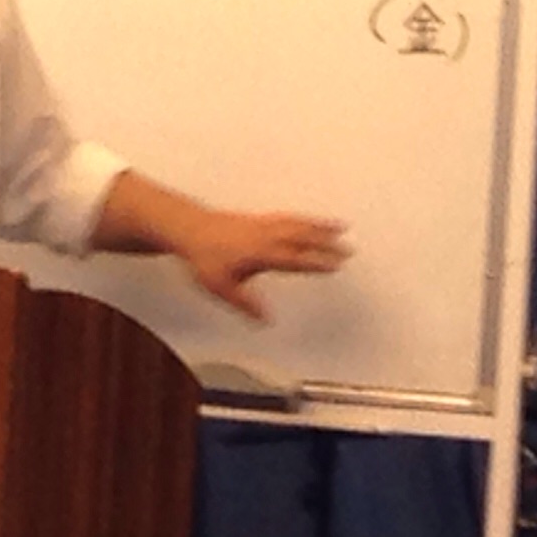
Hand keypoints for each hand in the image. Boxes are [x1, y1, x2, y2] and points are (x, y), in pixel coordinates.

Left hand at [181, 211, 349, 322]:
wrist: (188, 229)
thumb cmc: (203, 257)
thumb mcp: (222, 288)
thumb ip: (246, 304)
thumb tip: (266, 320)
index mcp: (260, 254)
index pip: (296, 259)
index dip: (317, 262)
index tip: (337, 265)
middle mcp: (265, 236)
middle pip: (302, 238)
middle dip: (327, 244)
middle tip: (348, 248)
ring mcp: (262, 225)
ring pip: (297, 223)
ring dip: (320, 225)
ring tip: (340, 226)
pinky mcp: (257, 219)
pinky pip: (287, 216)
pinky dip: (304, 218)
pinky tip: (309, 220)